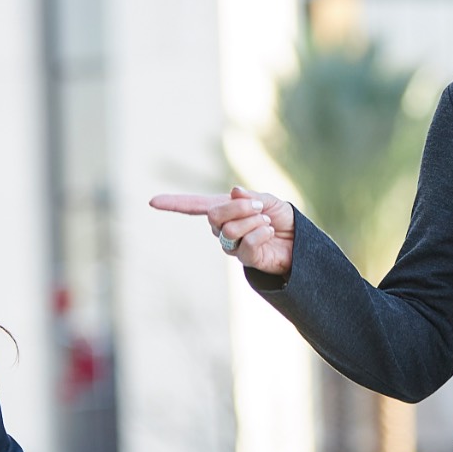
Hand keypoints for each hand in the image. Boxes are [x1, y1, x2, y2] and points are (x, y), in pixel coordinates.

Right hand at [149, 186, 295, 276]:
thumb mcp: (267, 200)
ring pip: (230, 230)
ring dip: (254, 221)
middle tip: (259, 207)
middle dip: (238, 208)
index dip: (174, 203)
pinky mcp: (244, 259)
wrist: (300, 241)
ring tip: (267, 222)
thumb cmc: (281, 218)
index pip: (194, 205)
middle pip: (213, 216)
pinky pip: (246, 243)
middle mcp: (223, 228)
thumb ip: (249, 197)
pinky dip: (261, 233)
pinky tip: (269, 232)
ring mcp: (232, 245)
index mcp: (224, 209)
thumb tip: (233, 192)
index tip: (152, 202)